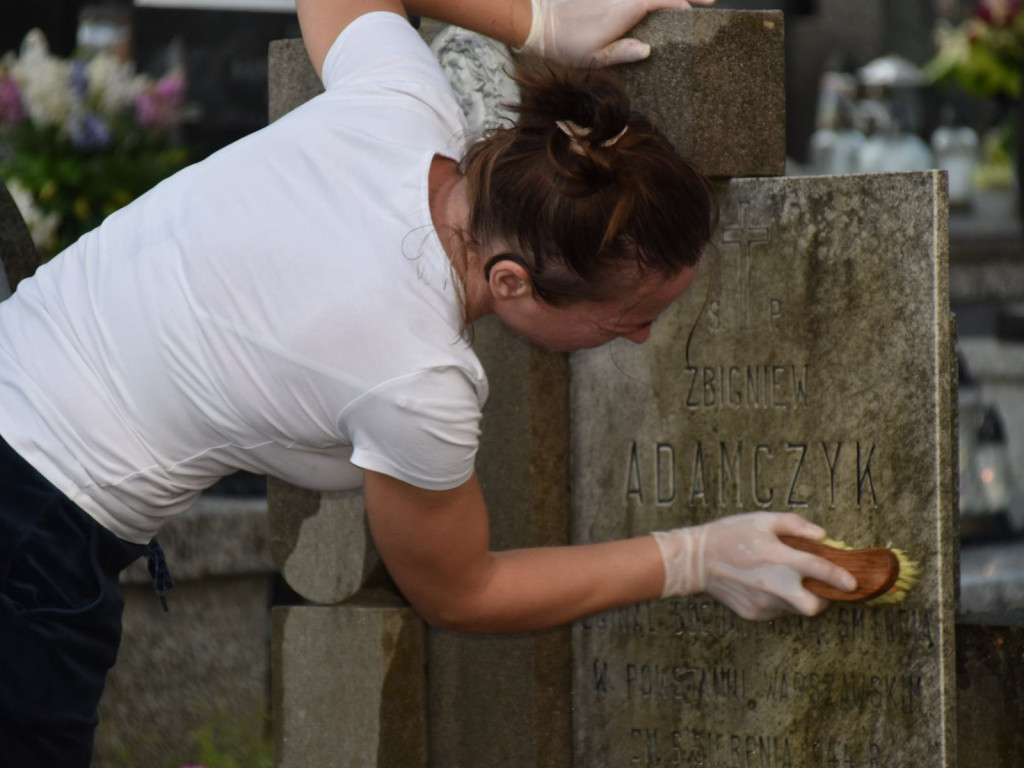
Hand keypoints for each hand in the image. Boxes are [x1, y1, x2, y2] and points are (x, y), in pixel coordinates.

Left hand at [518, 0, 715, 66]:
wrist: (540, 23)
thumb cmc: (565, 44)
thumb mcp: (594, 58)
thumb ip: (622, 53)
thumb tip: (648, 50)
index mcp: (627, 9)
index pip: (666, 0)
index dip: (686, 2)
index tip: (704, 6)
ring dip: (667, 0)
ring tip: (689, 5)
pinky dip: (648, 2)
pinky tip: (657, 9)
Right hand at [652, 512, 856, 619]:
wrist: (695, 560)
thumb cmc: (729, 535)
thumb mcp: (761, 520)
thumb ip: (794, 525)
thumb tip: (820, 535)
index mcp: (779, 558)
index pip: (819, 570)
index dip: (840, 577)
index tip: (852, 583)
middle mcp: (774, 585)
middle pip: (813, 606)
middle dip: (821, 600)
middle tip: (817, 588)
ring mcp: (763, 603)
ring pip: (793, 608)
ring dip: (796, 597)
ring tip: (781, 579)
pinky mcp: (753, 613)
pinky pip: (775, 611)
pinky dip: (776, 601)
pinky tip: (761, 585)